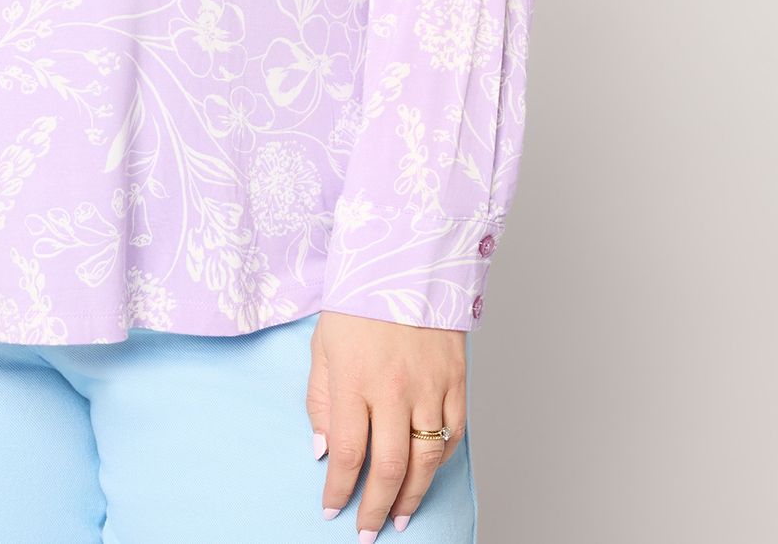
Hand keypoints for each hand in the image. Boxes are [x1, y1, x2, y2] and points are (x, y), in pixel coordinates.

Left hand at [305, 309, 466, 537]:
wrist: (405, 260)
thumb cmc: (357, 303)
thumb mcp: (323, 346)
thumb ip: (321, 401)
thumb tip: (324, 451)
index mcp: (354, 378)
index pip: (348, 452)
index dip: (340, 489)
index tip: (332, 509)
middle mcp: (394, 387)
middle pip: (389, 466)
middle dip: (375, 506)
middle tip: (367, 532)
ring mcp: (429, 385)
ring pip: (426, 458)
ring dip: (412, 496)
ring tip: (398, 517)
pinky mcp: (456, 379)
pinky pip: (452, 433)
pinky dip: (440, 460)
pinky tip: (426, 474)